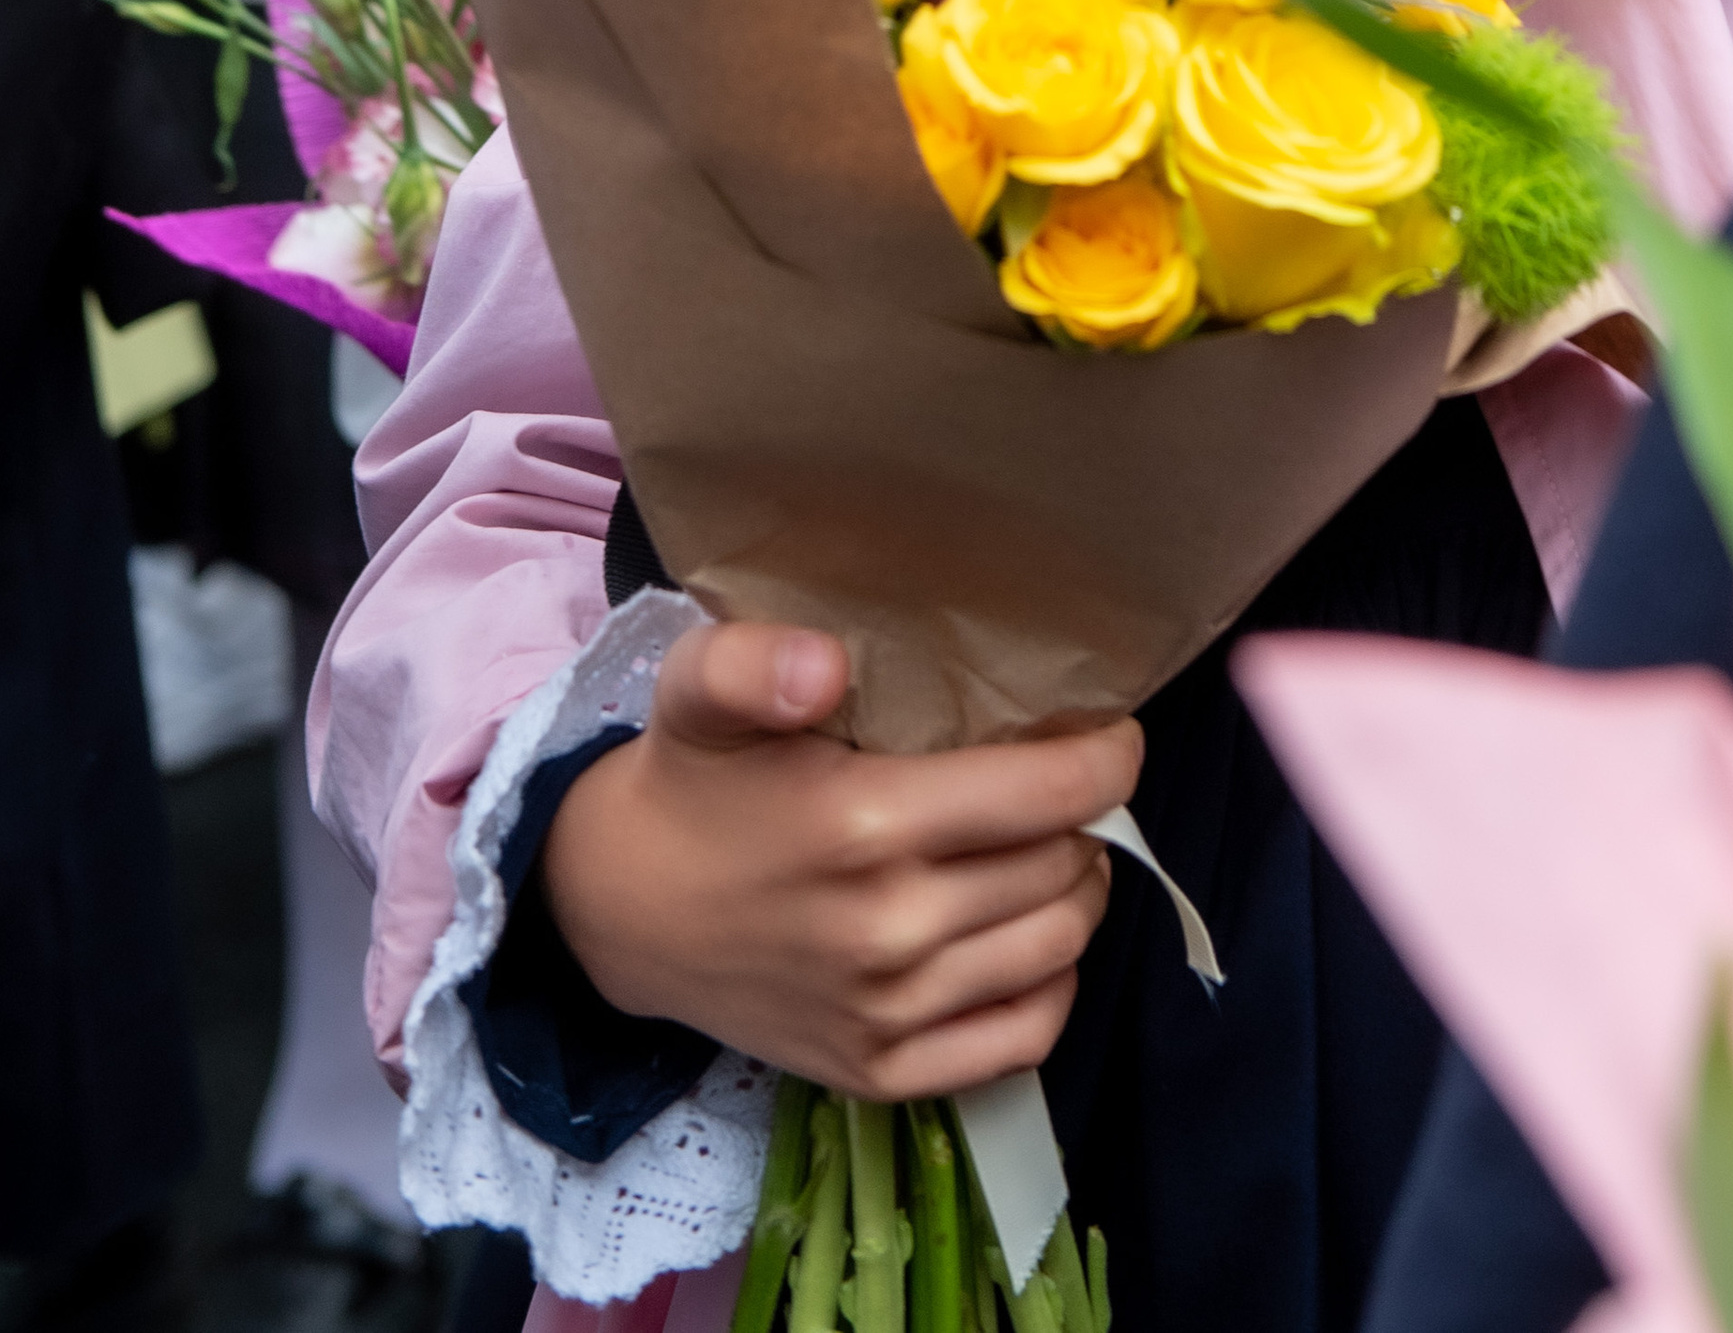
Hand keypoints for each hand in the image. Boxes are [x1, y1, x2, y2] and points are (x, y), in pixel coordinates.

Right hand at [540, 618, 1141, 1096]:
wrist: (622, 913)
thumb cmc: (690, 782)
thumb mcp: (696, 691)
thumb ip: (751, 661)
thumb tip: (825, 664)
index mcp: (863, 823)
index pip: (1049, 792)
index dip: (1106, 756)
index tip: (1110, 734)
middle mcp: (888, 928)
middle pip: (1064, 864)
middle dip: (1085, 818)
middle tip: (1059, 786)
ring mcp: (889, 1013)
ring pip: (1058, 945)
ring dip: (1076, 892)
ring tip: (1048, 850)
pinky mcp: (881, 1072)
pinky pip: (1024, 1038)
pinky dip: (1049, 984)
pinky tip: (1023, 937)